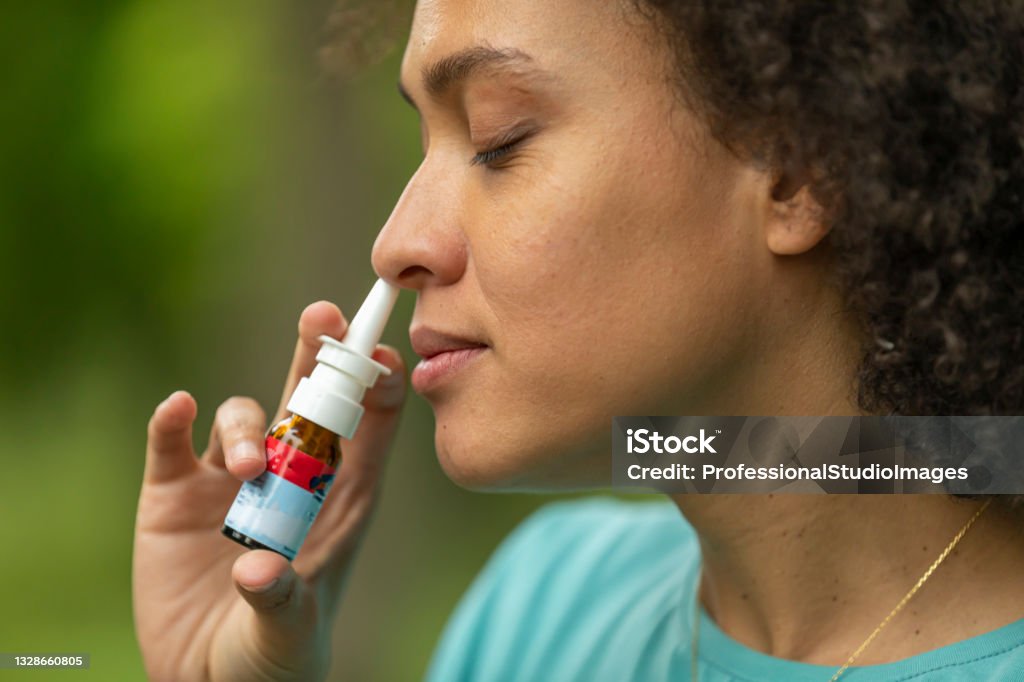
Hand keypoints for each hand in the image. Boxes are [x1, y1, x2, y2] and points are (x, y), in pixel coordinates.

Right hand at [132, 302, 405, 681]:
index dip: (376, 386)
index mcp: (338, 498)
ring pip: (244, 416)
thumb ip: (281, 603)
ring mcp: (231, 480)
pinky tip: (177, 410)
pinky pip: (171, 444)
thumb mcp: (288, 636)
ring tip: (248, 469)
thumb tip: (257, 569)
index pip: (368, 428)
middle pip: (309, 398)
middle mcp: (289, 477)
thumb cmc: (271, 657)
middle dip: (317, 355)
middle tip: (321, 316)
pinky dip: (173, 422)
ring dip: (247, 427)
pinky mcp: (174, 494)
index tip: (380, 356)